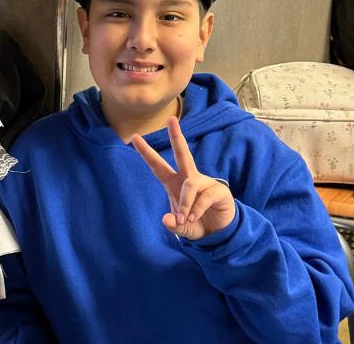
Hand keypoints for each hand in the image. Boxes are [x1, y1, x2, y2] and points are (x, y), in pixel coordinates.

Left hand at [132, 117, 234, 240]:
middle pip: (182, 154)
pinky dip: (196, 209)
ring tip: (185, 219)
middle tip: (171, 119)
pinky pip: (203, 196)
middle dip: (176, 136)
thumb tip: (168, 220)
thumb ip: (173, 226)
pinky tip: (194, 217)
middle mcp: (188, 179)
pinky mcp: (218, 190)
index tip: (134, 137)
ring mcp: (204, 182)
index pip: (157, 166)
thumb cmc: (196, 223)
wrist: (219, 233)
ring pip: (189, 185)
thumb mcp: (181, 229)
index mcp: (174, 184)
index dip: (146, 152)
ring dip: (184, 203)